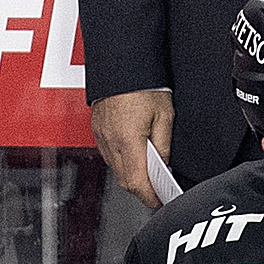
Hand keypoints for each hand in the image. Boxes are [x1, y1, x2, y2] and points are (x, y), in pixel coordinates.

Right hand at [90, 88, 174, 208]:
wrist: (121, 62)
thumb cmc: (143, 83)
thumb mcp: (165, 115)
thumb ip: (164, 145)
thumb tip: (164, 166)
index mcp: (128, 141)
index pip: (137, 183)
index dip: (150, 197)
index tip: (160, 201)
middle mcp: (110, 141)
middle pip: (125, 180)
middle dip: (142, 189)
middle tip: (159, 190)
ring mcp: (101, 136)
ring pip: (116, 168)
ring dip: (132, 175)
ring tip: (150, 172)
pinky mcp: (98, 129)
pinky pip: (109, 154)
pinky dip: (122, 161)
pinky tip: (135, 155)